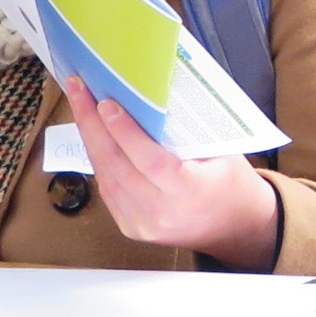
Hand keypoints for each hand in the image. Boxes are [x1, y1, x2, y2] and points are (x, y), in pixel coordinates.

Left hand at [62, 76, 280, 269]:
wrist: (237, 227)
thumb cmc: (231, 183)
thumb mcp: (222, 152)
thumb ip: (187, 131)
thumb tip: (150, 95)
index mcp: (191, 194)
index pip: (151, 162)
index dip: (126, 132)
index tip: (106, 104)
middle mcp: (161, 213)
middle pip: (117, 166)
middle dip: (93, 124)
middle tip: (79, 89)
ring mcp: (142, 224)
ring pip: (106, 176)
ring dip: (90, 138)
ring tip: (81, 105)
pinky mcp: (130, 227)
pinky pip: (107, 188)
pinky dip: (99, 158)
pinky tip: (93, 134)